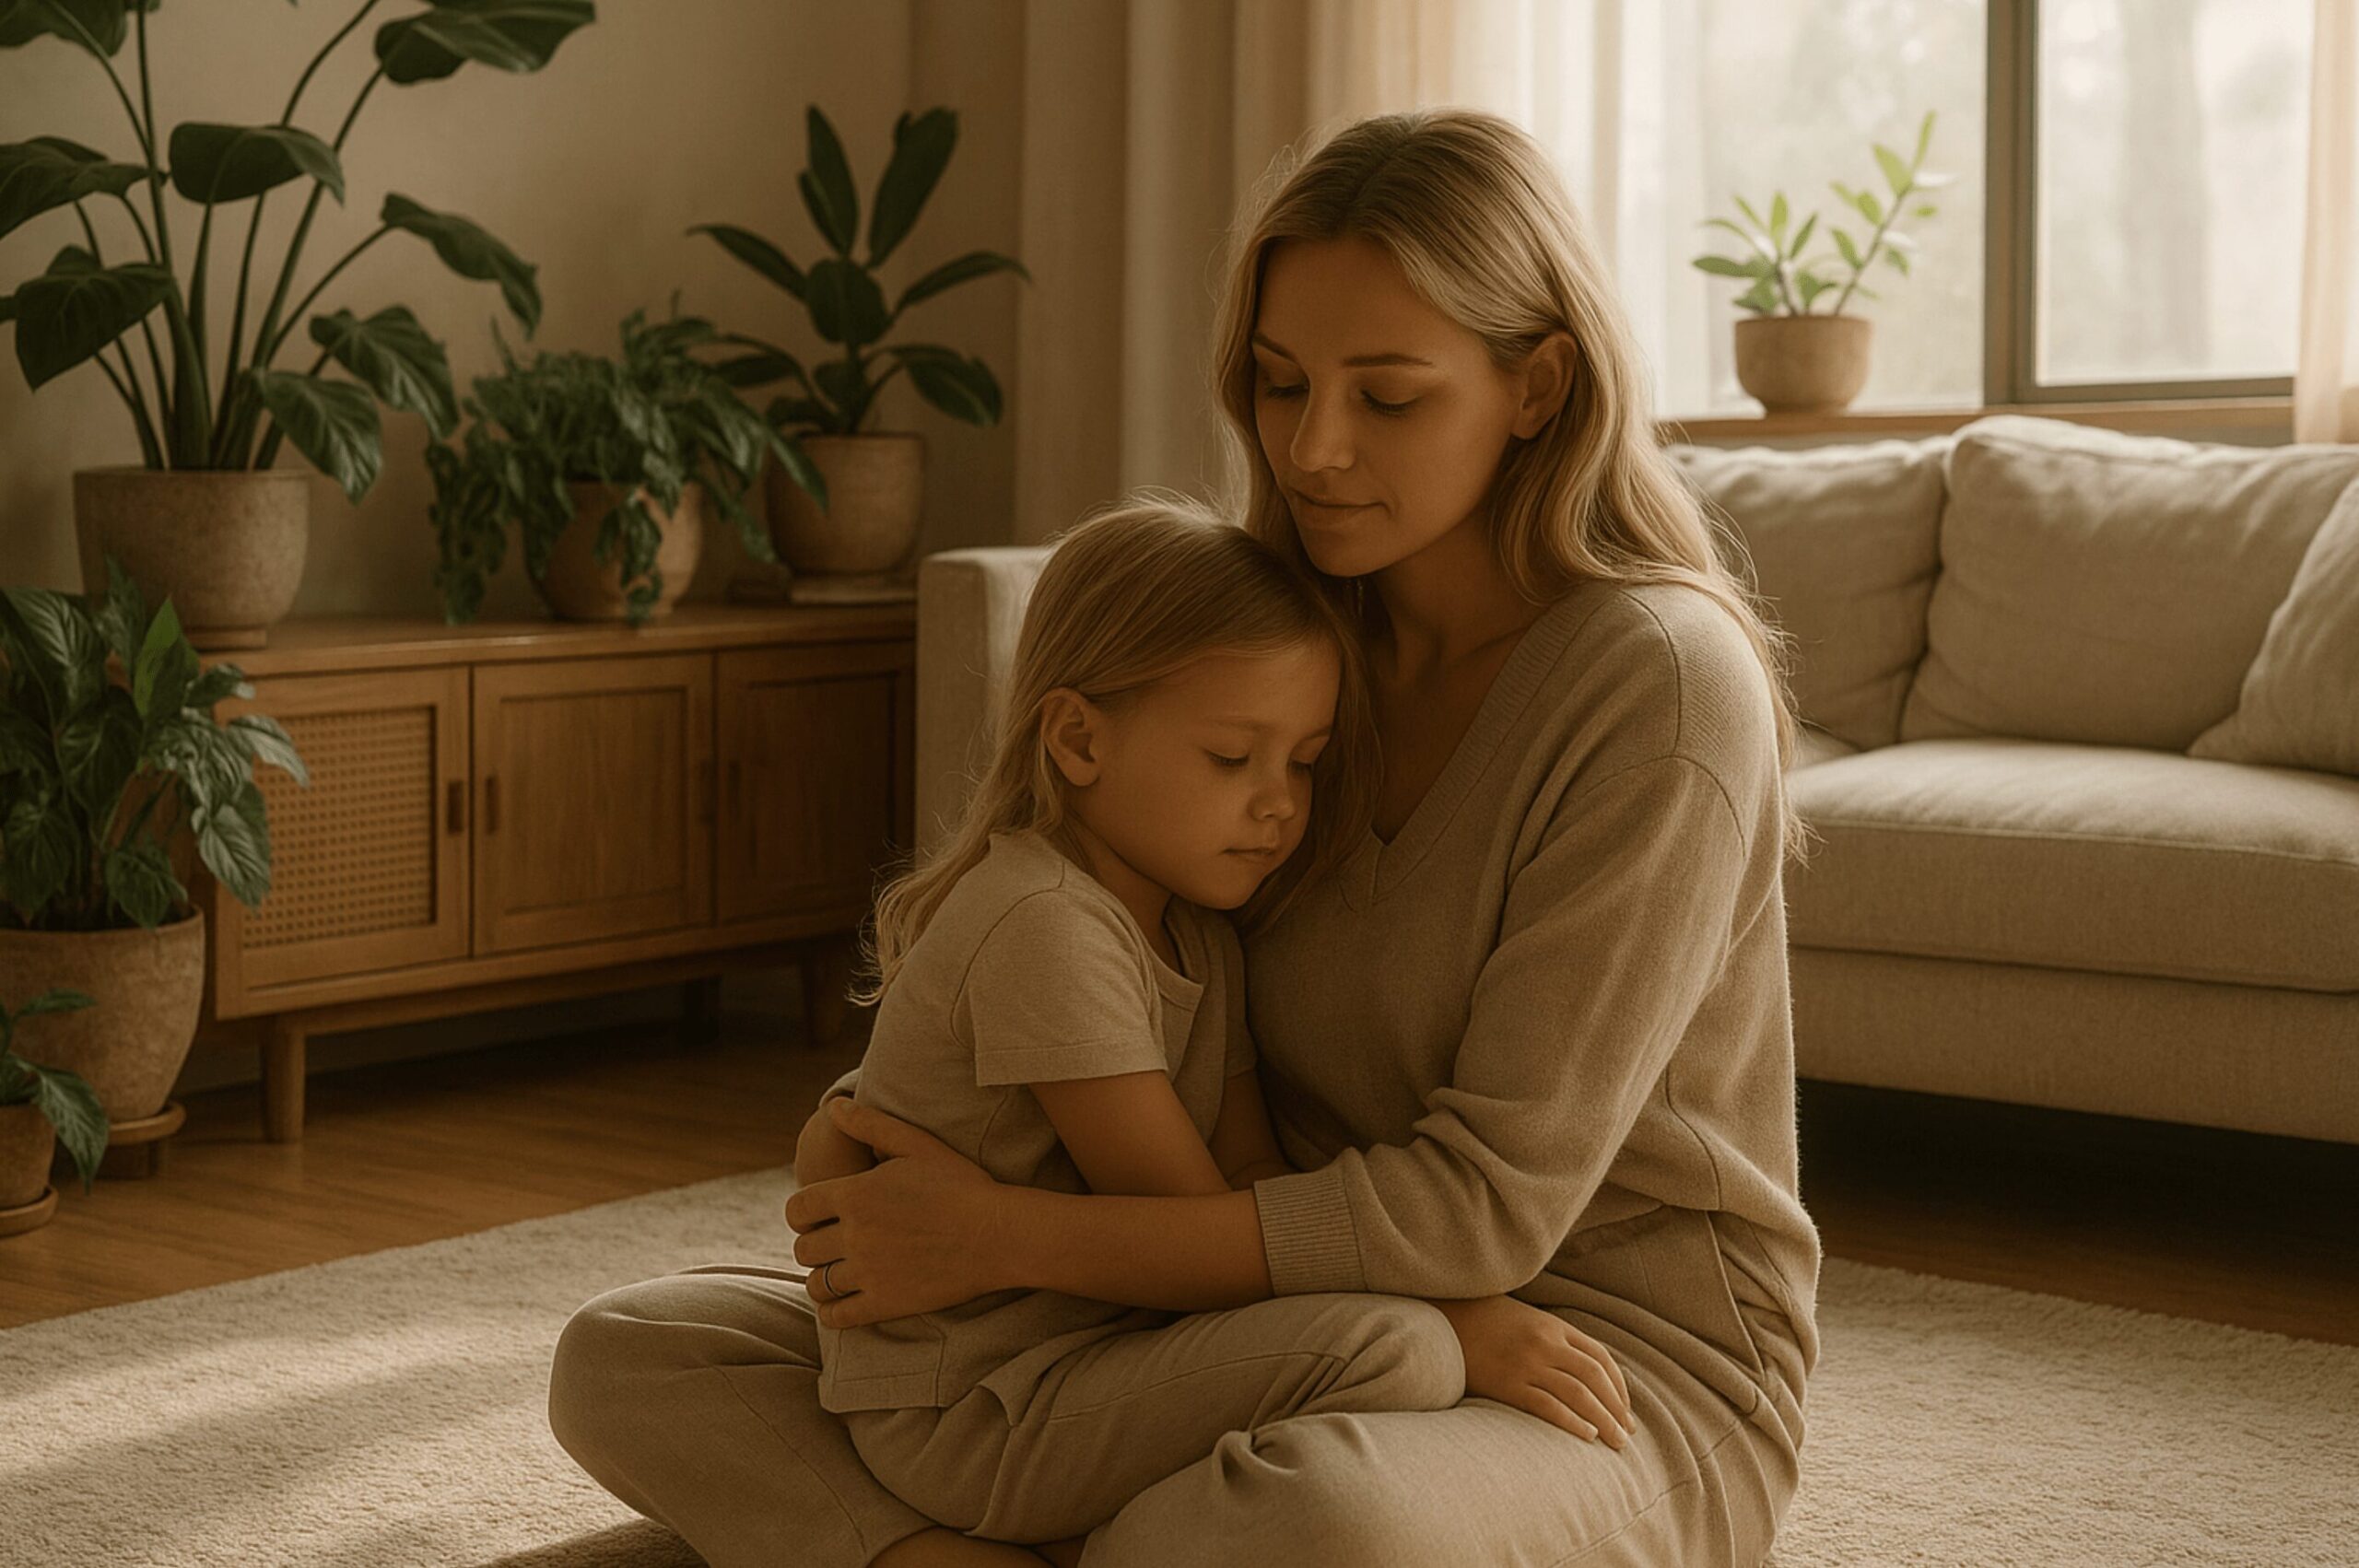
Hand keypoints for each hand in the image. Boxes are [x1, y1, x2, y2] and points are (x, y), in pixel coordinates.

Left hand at [783, 1098, 1016, 1328]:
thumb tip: (833, 1106)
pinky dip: (832, 1312)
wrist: (998, 1235)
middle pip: (803, 1248)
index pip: (796, 1209)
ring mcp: (869, 1273)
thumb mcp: (917, 1145)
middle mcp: (855, 1235)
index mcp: (856, 1195)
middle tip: (833, 1243)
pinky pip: (837, 1316)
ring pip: (817, 1284)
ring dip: (822, 1278)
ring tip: (839, 1273)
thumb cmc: (961, 1185)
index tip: (818, 1216)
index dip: (802, 1213)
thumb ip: (870, 1124)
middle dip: (813, 1244)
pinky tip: (844, 1302)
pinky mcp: (885, 1303)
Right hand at [1435, 1295, 1634, 1448]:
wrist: (1446, 1317)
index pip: (1601, 1358)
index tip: (1625, 1410)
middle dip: (1616, 1409)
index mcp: (1554, 1327)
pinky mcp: (1508, 1384)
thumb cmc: (1488, 1319)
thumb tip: (1585, 1370)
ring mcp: (1527, 1364)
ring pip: (1578, 1395)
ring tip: (1614, 1442)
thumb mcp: (1529, 1319)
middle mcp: (1546, 1344)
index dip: (1619, 1387)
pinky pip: (1548, 1406)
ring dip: (1602, 1420)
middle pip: (1594, 1378)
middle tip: (1626, 1434)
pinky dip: (1572, 1422)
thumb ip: (1557, 1338)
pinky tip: (1586, 1435)